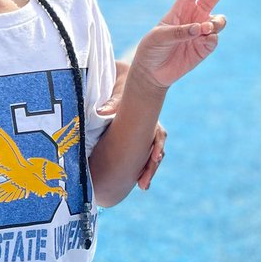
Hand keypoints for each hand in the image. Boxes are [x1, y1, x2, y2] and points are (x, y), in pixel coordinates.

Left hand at [98, 60, 166, 189]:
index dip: (157, 147)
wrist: (117, 74)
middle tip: (143, 184)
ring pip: (148, 155)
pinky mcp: (131, 139)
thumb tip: (103, 112)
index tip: (155, 158)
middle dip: (150, 167)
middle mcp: (148, 125)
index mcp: (148, 114)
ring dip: (146, 171)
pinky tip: (139, 183)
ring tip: (143, 186)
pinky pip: (139, 156)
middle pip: (155, 149)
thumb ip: (113, 99)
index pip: (157, 134)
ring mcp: (140, 133)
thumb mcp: (119, 84)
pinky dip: (139, 169)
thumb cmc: (119, 78)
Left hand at [133, 0, 245, 89]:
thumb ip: (179, 31)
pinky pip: (214, 39)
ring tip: (204, 30)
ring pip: (219, 20)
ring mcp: (202, 31)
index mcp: (181, 8)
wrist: (152, 73)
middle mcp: (195, 16)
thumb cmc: (151, 50)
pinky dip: (210, 39)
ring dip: (215, 23)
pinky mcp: (205, 46)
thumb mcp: (159, 37)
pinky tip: (200, 43)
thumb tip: (201, 29)